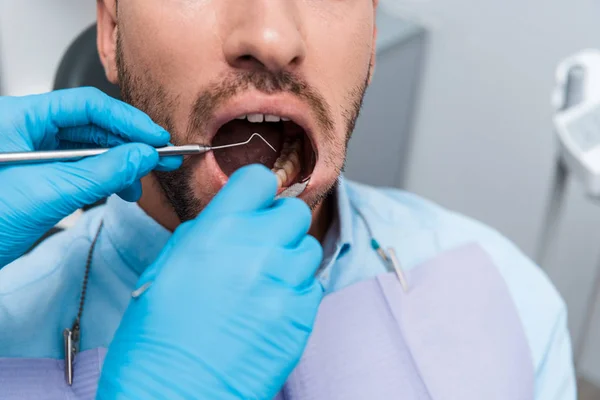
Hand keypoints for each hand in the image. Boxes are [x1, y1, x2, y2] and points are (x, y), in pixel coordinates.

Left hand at [0, 88, 180, 266]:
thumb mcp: (50, 193)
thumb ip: (102, 173)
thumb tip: (142, 157)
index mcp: (18, 118)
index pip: (86, 105)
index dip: (126, 120)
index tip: (155, 138)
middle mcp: (26, 129)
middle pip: (90, 125)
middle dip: (128, 144)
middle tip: (160, 157)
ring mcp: (33, 152)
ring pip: (87, 148)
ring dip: (118, 164)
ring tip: (140, 182)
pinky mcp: (39, 174)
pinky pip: (79, 167)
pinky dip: (103, 178)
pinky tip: (120, 188)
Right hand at [97, 165, 323, 399]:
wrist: (173, 395)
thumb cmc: (157, 337)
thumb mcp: (167, 267)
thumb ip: (206, 233)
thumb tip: (232, 219)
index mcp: (216, 231)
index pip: (260, 180)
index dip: (258, 191)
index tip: (256, 204)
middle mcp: (255, 249)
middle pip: (294, 211)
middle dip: (280, 224)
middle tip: (263, 246)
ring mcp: (283, 282)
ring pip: (308, 248)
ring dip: (291, 258)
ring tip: (265, 282)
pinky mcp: (301, 315)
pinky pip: (313, 285)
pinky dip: (297, 291)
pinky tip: (271, 308)